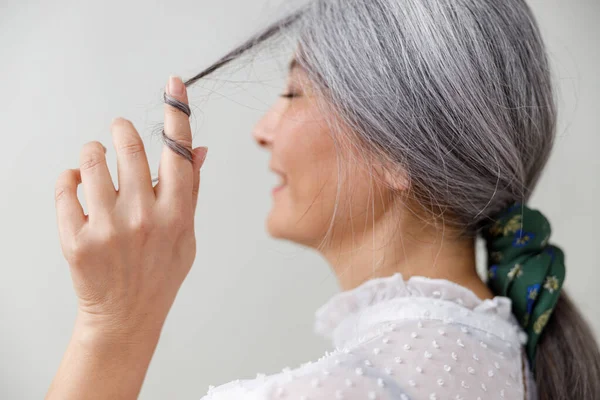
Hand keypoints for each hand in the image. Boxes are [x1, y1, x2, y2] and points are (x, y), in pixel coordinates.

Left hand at [54, 76, 207, 338]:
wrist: (126, 316)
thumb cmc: (160, 272)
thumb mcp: (186, 233)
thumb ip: (189, 190)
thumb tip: (197, 149)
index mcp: (176, 214)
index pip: (178, 152)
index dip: (177, 113)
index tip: (174, 85)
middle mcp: (144, 217)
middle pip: (130, 146)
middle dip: (121, 130)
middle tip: (117, 131)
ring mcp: (107, 229)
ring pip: (91, 160)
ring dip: (92, 152)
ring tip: (94, 161)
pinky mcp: (76, 239)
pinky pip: (64, 187)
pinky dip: (68, 179)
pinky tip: (76, 188)